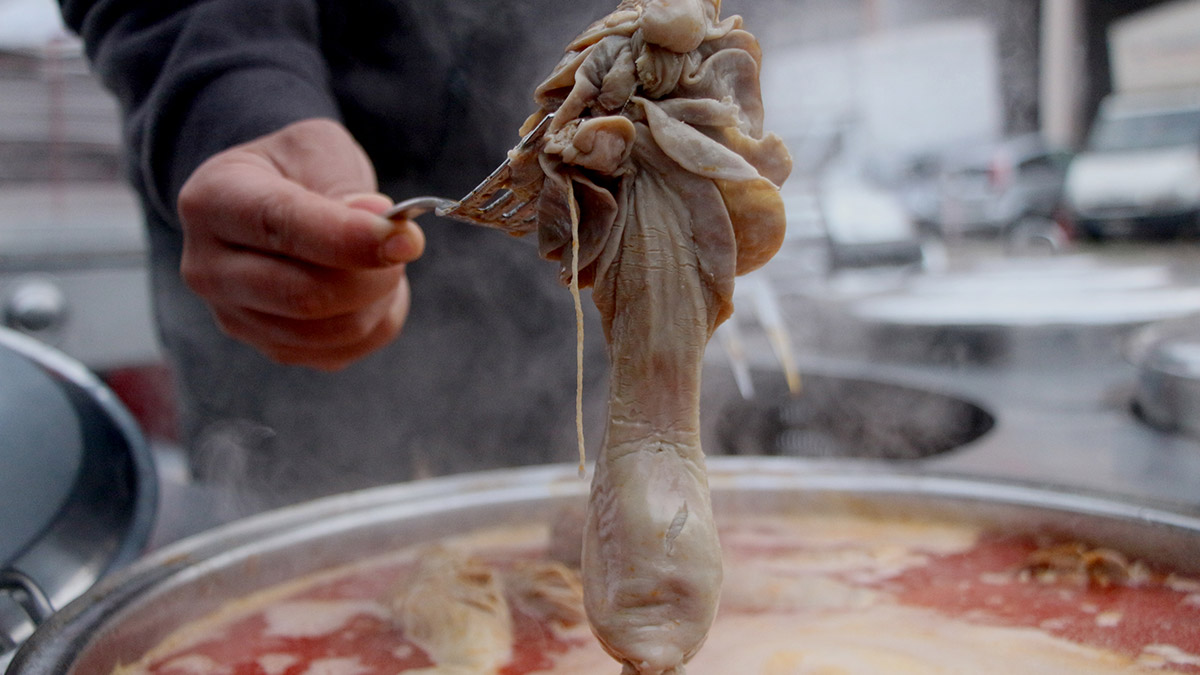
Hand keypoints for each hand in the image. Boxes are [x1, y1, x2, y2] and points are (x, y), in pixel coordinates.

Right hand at [177, 118, 424, 370]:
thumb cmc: (297, 168)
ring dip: (379, 298)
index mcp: (212, 201)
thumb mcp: (318, 149)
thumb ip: (346, 185)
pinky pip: (345, 350)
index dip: (346, 238)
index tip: (403, 238)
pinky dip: (376, 319)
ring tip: (384, 260)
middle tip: (406, 243)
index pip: (278, 226)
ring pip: (330, 331)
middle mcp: (209, 268)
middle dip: (372, 274)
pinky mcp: (272, 347)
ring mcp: (235, 317)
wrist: (276, 196)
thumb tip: (381, 228)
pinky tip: (371, 286)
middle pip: (302, 295)